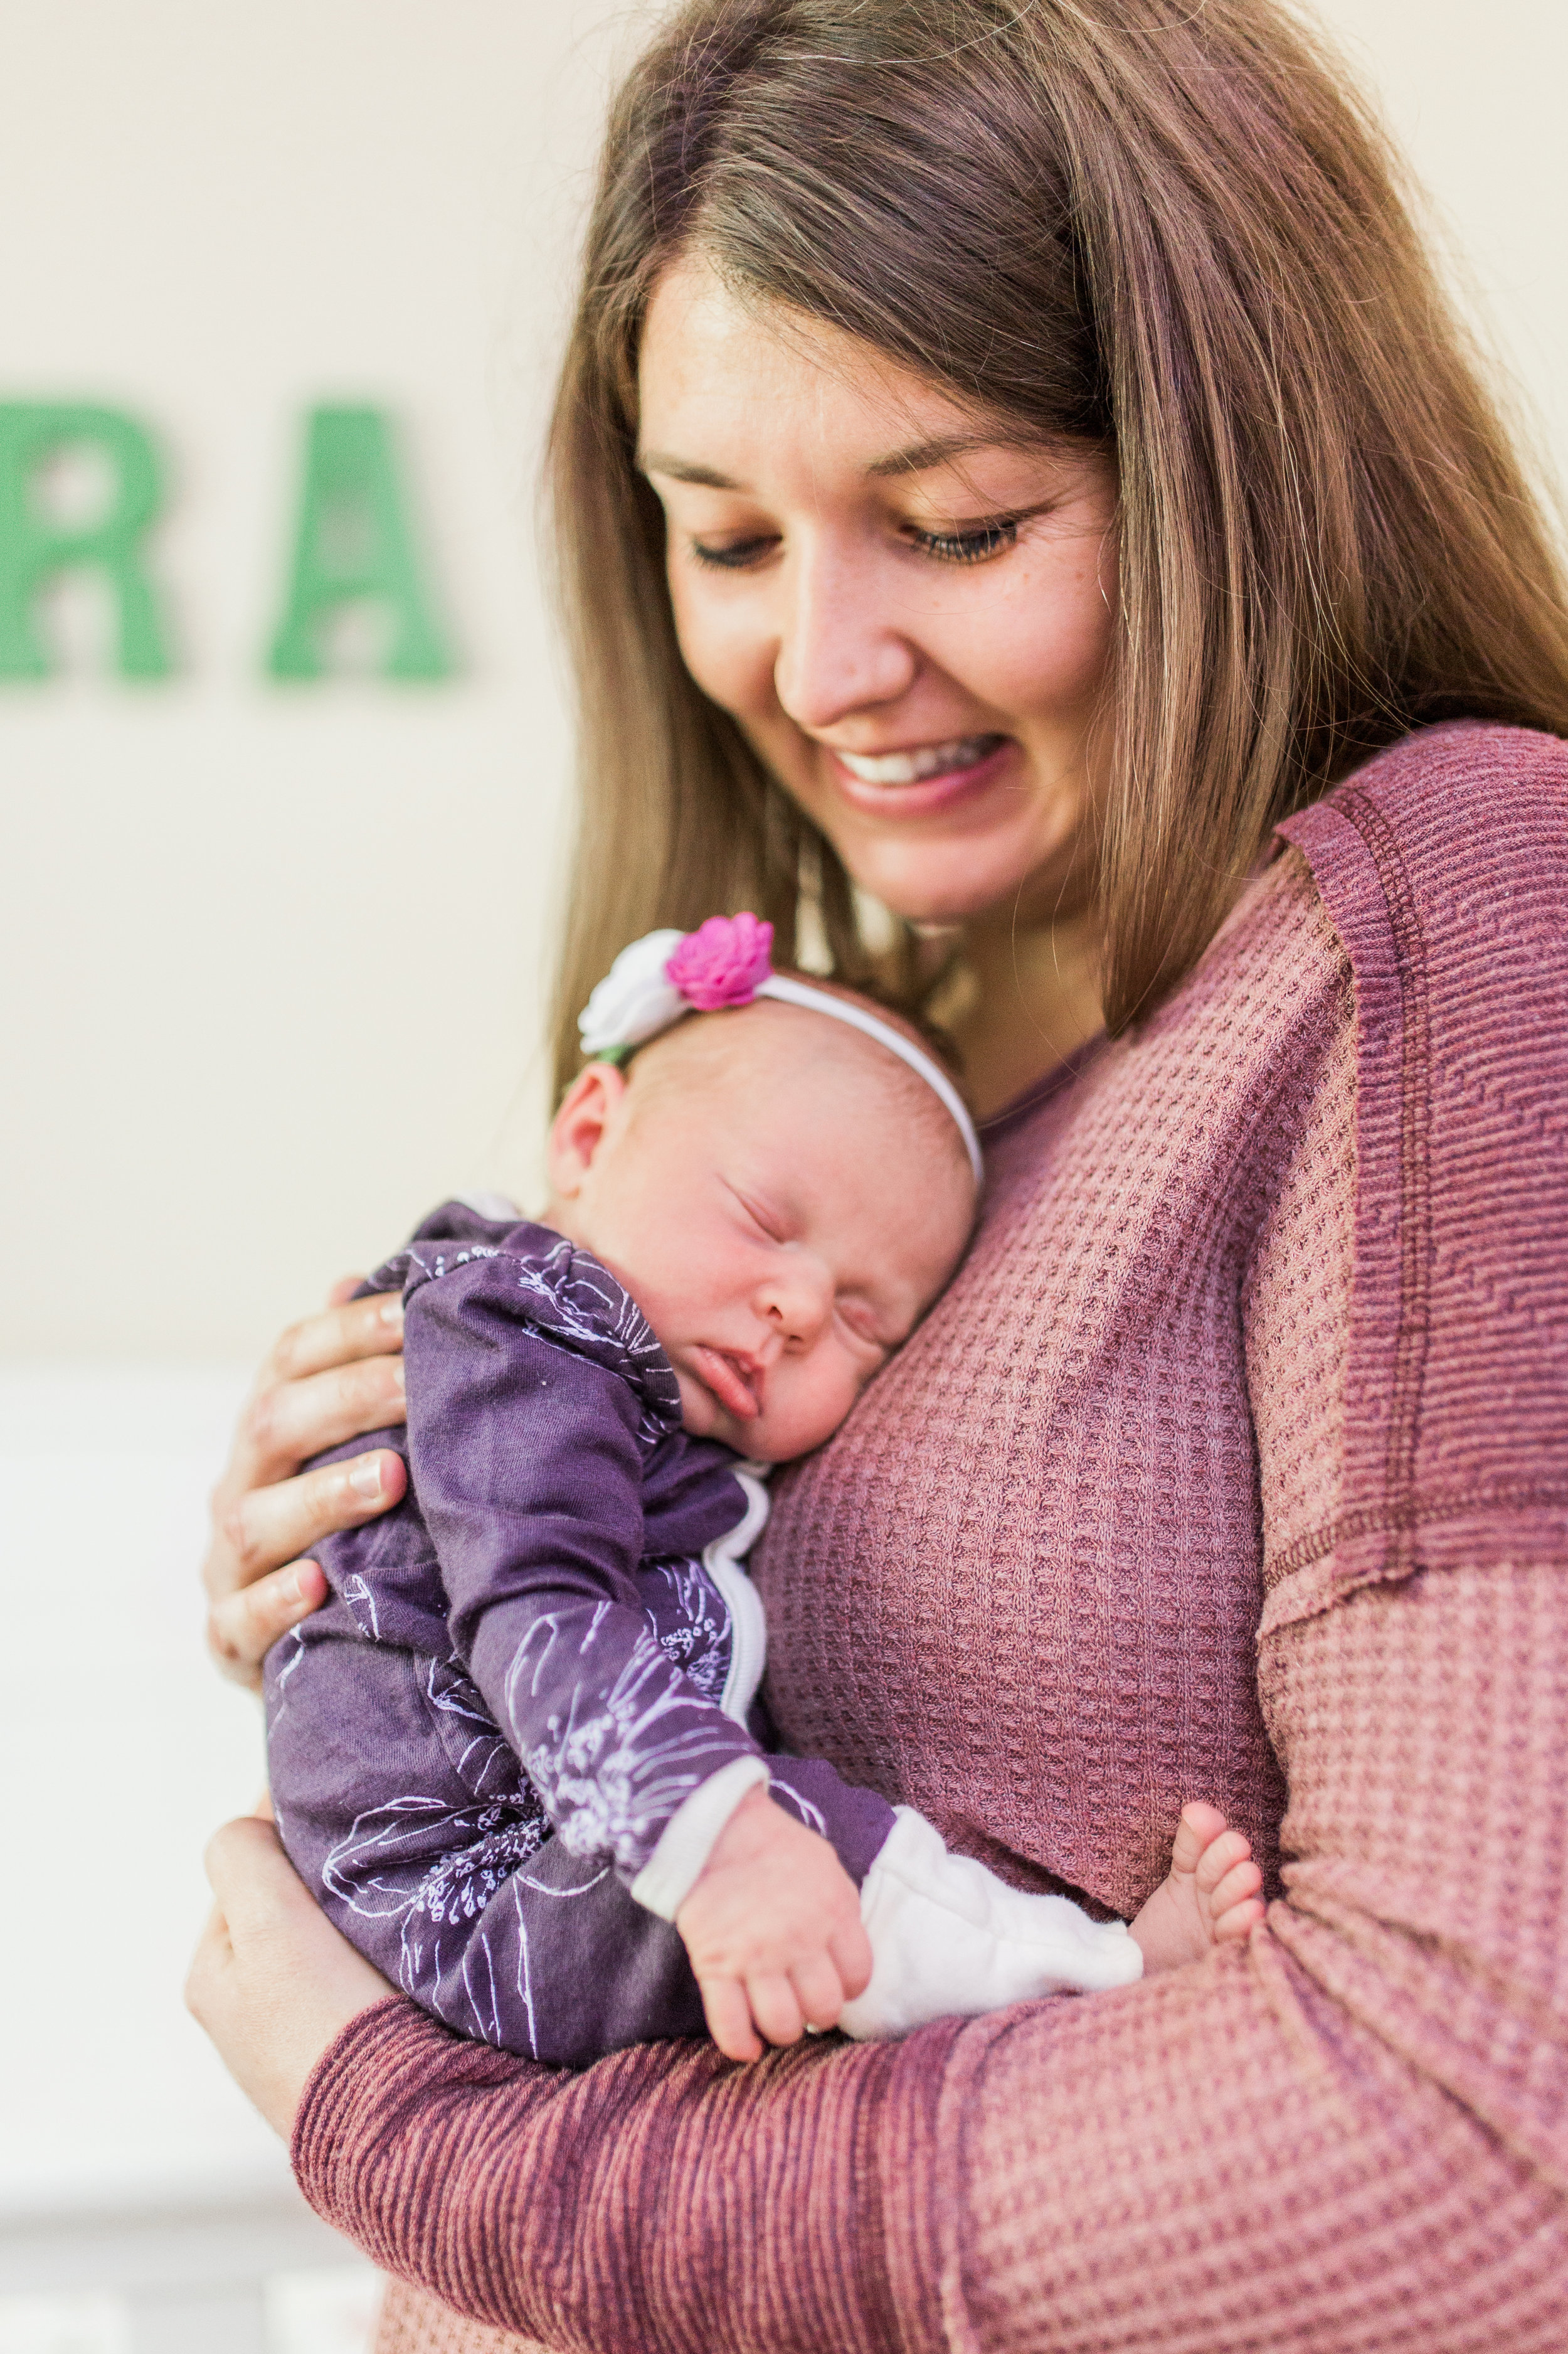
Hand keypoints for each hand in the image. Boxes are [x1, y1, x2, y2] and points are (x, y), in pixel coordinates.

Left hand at [186, 1810, 392, 2138]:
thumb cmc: (326, 2027)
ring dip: (365, 1913)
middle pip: (292, 1900)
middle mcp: (250, 2011)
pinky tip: (417, 1948)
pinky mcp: (362, 2057)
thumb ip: (242, 1852)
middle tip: (378, 1853)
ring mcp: (307, 2040)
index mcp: (213, 1975)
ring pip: (336, 1936)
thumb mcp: (264, 1921)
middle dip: (331, 1872)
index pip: (247, 1865)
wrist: (402, 2134)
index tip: (344, 1807)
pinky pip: (372, 1976)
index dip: (293, 1825)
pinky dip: (391, 1952)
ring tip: (403, 1897)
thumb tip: (256, 1817)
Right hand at [204, 1278, 408, 1687]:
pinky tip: (318, 1584)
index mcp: (270, 1430)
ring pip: (256, 1522)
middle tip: (418, 1384)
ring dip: (324, 1496)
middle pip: (273, 1426)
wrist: (328, 1648)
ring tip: (391, 1477)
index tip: (419, 1308)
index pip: (292, 1358)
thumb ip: (357, 1372)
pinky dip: (276, 1602)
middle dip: (348, 1398)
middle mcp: (241, 1487)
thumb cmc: (354, 1526)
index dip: (350, 1329)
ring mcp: (229, 1565)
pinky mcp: (231, 1640)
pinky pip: (240, 1621)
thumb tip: (354, 1280)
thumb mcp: (356, 1447)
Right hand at [675, 1787, 872, 2062]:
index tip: (834, 1980)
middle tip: (805, 2000)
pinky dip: (740, 2045)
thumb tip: (848, 1953)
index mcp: (833, 1913)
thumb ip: (841, 1910)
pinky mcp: (715, 1965)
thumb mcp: (825, 1866)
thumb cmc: (773, 1845)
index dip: (848, 1985)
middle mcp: (799, 1940)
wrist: (714, 1827)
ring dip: (784, 2030)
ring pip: (783, 2025)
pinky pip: (730, 2025)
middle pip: (824, 2008)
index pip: (858, 1977)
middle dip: (818, 2011)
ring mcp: (756, 1957)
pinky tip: (749, 2047)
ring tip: (778, 2018)